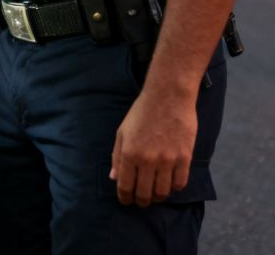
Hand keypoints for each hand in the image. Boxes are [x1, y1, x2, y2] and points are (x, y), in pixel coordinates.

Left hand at [110, 90, 197, 206]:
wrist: (168, 97)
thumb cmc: (141, 113)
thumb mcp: (122, 131)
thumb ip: (117, 156)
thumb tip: (114, 178)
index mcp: (129, 153)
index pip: (125, 186)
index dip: (125, 197)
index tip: (126, 201)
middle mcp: (147, 160)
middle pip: (144, 193)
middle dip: (141, 201)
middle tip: (141, 200)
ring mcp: (167, 160)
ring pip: (163, 192)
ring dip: (158, 196)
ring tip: (155, 194)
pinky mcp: (184, 158)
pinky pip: (180, 183)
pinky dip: (174, 188)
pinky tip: (169, 183)